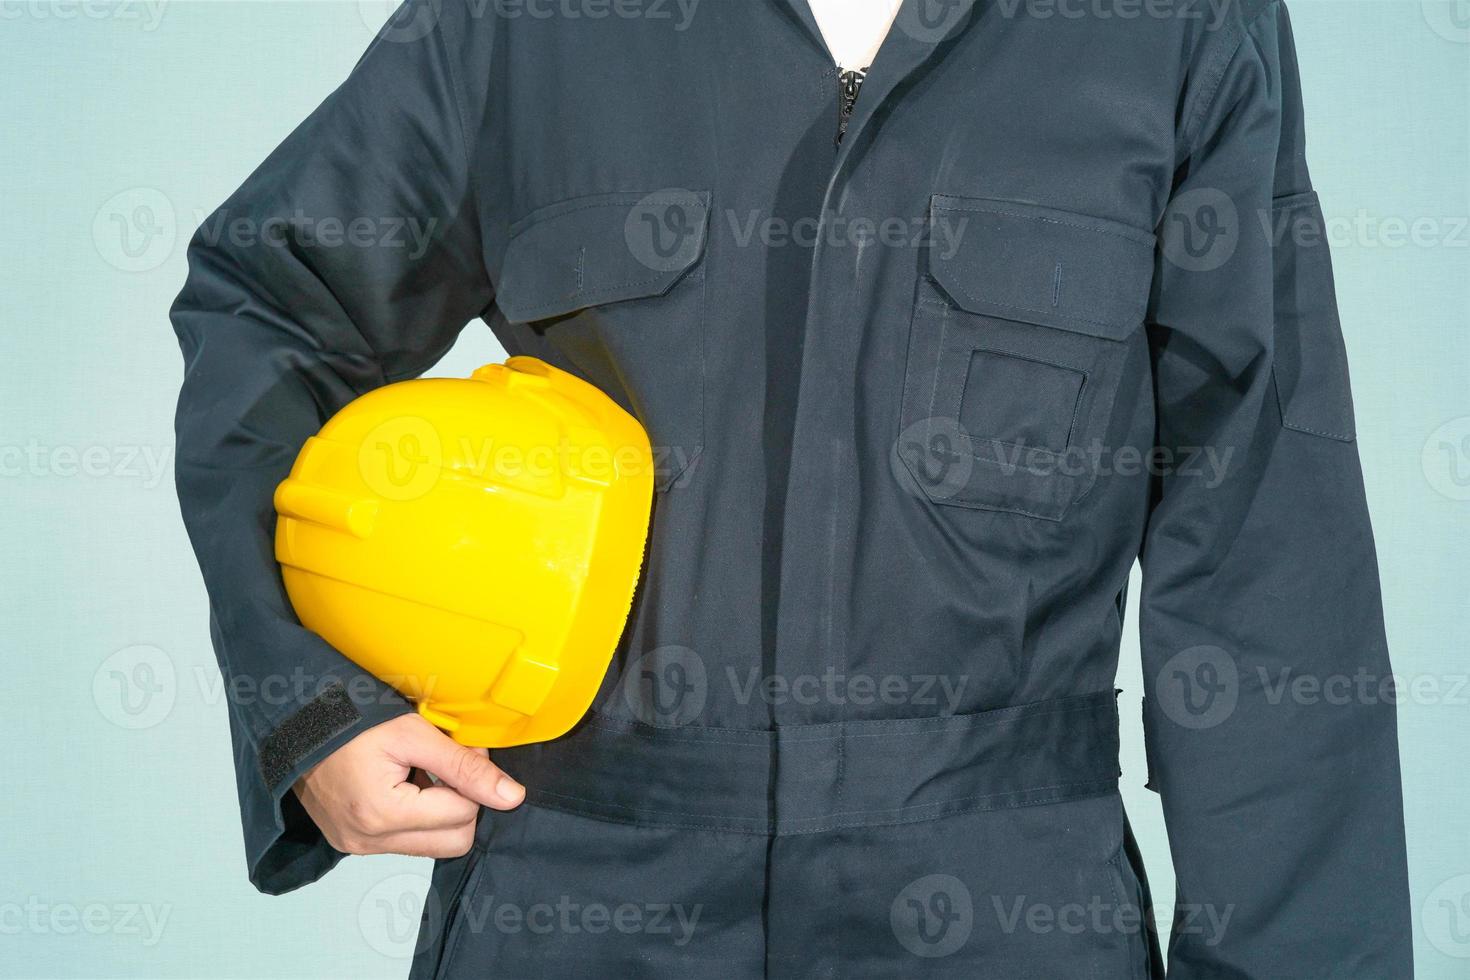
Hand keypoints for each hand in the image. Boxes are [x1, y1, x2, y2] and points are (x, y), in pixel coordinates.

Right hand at [293, 713, 524, 857]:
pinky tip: (402, 785)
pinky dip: (415, 817)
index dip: (472, 781)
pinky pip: (405, 843)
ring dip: (438, 812)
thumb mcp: (414, 733)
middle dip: (461, 803)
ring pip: (432, 845)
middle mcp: (367, 841)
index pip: (463, 815)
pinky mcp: (351, 845)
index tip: (460, 751)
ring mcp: (357, 847)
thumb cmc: (351, 721)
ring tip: (419, 773)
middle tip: (444, 765)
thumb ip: (465, 767)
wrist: (296, 724)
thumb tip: (512, 796)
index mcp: (382, 814)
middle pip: (453, 842)